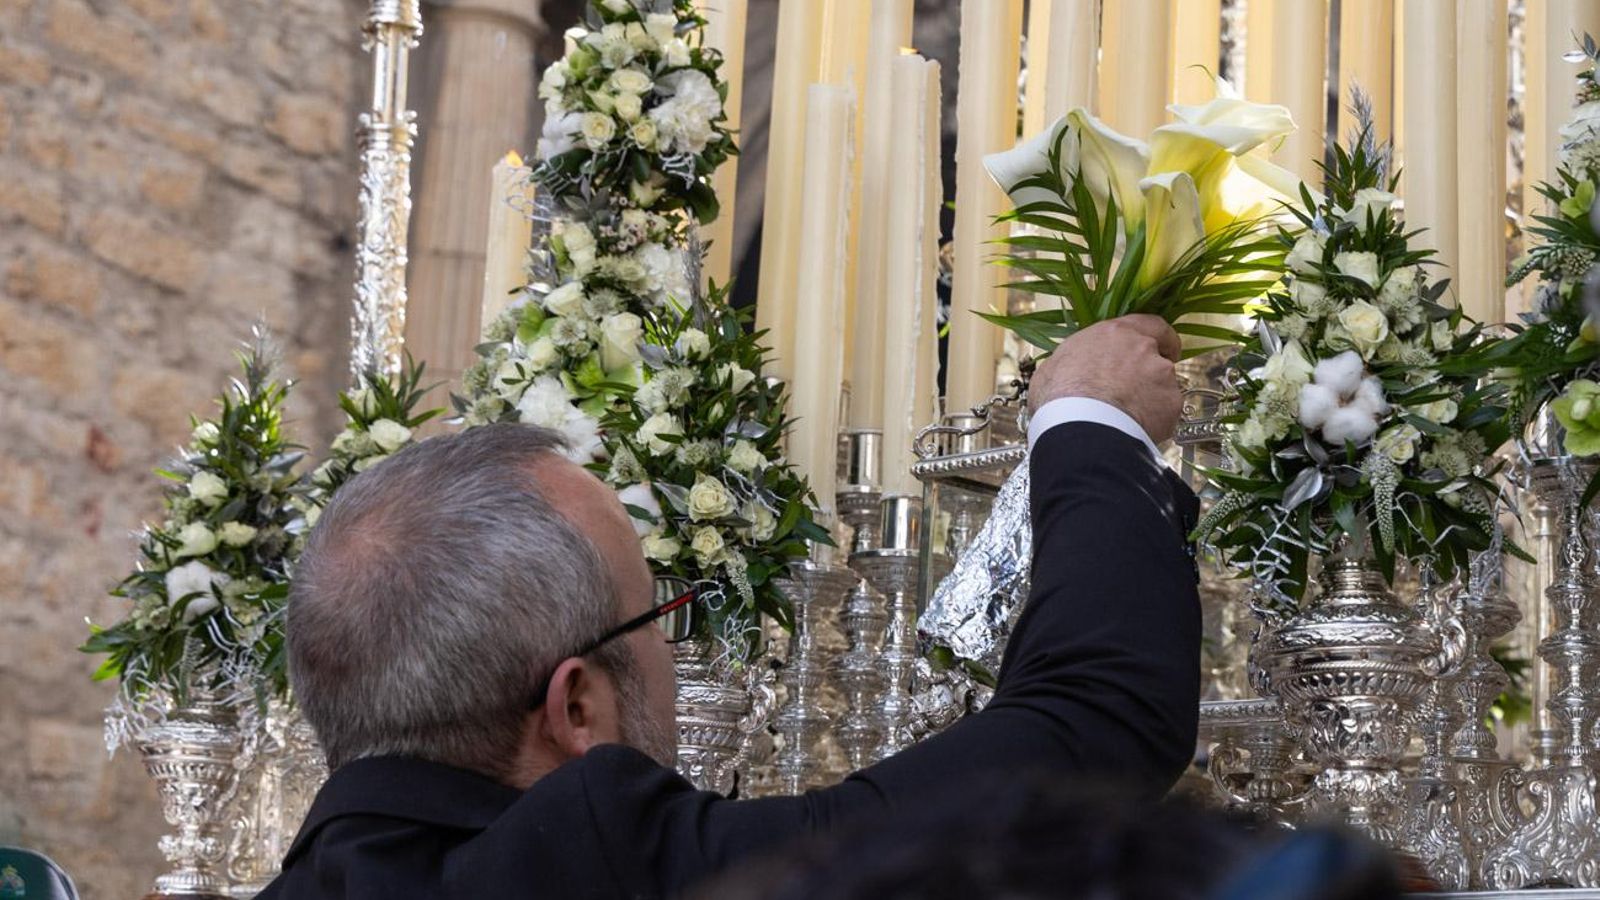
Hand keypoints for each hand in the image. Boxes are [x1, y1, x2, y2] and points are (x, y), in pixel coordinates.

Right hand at [1027, 315, 1183, 444]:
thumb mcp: (1055, 366)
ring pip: (1164, 386)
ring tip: (1127, 417)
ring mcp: (1161, 375)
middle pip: (1159, 357)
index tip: (1162, 347)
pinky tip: (1134, 428)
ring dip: (1151, 398)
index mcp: (1115, 332)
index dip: (1159, 338)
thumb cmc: (1060, 396)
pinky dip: (1155, 420)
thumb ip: (1075, 360)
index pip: (1151, 324)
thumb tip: (1068, 369)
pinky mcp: (1170, 403)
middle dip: (1151, 373)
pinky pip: (1166, 412)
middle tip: (1136, 390)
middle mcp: (1143, 348)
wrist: (1081, 427)